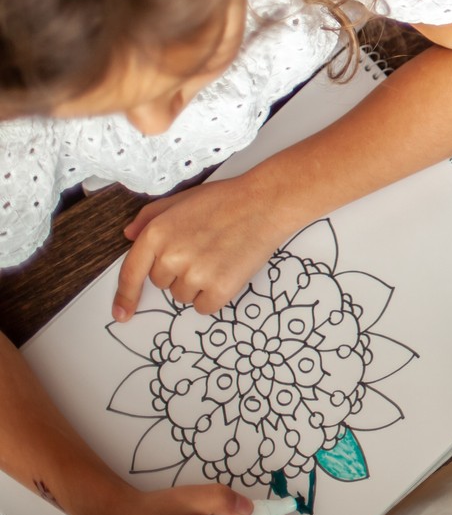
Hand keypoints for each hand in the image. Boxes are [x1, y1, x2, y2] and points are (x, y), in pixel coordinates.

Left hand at [115, 174, 298, 320]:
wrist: (266, 203)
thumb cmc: (226, 200)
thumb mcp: (181, 200)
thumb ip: (149, 217)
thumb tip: (129, 235)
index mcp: (157, 234)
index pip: (130, 273)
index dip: (125, 297)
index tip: (121, 314)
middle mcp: (171, 256)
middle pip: (162, 283)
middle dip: (178, 271)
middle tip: (203, 248)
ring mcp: (196, 274)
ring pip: (184, 296)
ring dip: (197, 284)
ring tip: (219, 256)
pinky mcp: (220, 288)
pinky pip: (205, 306)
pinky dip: (214, 295)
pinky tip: (227, 271)